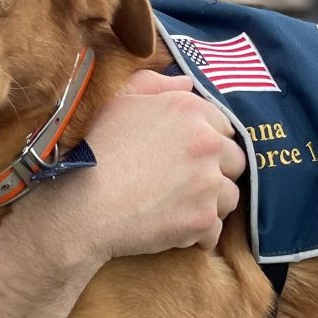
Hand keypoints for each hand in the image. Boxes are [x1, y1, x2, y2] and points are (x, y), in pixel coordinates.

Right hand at [66, 71, 244, 264]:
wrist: (82, 205)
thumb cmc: (95, 151)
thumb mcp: (118, 103)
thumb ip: (155, 85)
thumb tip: (188, 83)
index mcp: (188, 110)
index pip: (222, 125)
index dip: (206, 142)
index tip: (185, 157)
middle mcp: (206, 143)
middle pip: (234, 160)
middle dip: (216, 172)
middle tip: (186, 184)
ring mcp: (208, 183)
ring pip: (229, 196)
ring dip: (210, 204)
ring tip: (179, 208)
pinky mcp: (203, 219)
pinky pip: (215, 231)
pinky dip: (198, 234)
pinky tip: (174, 229)